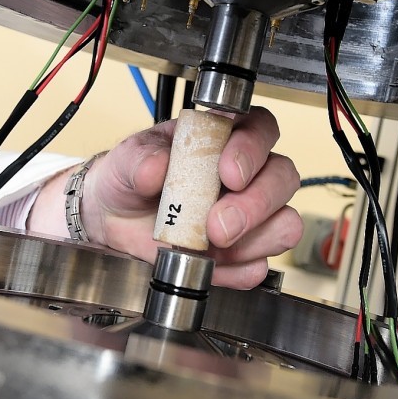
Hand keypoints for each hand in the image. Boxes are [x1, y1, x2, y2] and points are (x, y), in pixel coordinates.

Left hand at [78, 106, 302, 288]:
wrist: (112, 219)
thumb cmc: (130, 177)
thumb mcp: (126, 159)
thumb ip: (140, 158)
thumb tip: (157, 167)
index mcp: (224, 137)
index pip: (261, 129)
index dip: (252, 149)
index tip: (227, 172)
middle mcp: (247, 174)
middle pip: (283, 178)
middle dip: (255, 203)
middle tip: (218, 223)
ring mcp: (249, 217)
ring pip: (285, 223)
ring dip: (255, 238)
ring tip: (213, 243)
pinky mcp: (241, 255)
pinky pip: (259, 265)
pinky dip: (238, 269)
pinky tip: (212, 264)